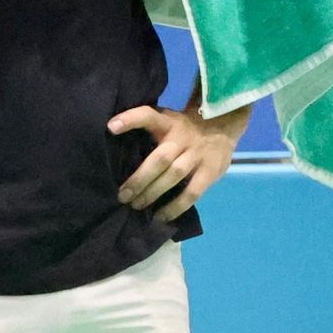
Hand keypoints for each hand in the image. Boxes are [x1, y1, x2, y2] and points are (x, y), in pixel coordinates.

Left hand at [108, 104, 248, 222]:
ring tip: (136, 206)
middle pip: (160, 158)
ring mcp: (197, 155)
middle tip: (122, 196)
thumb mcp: (168, 120)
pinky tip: (161, 217)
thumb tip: (115, 144)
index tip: (111, 127)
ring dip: (153, 193)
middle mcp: (182, 137)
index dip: (130, 119)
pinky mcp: (210, 172)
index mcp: (168, 122)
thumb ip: (149, 131)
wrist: (222, 125)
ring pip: (174, 175)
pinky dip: (176, 207)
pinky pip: (192, 193)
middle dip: (139, 179)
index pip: (148, 115)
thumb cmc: (184, 128)